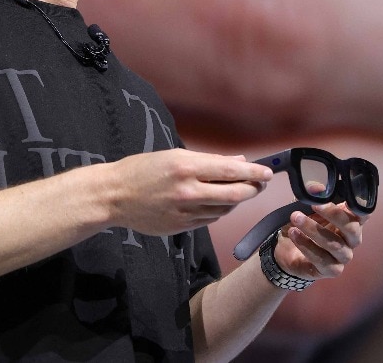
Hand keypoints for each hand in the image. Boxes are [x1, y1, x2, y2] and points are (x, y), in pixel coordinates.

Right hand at [107, 150, 271, 235]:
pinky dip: (218, 210)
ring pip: (225, 209)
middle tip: (258, 184)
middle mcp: (188, 191)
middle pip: (235, 195)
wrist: (114, 196)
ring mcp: (185, 212)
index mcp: (186, 168)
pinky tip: (215, 202)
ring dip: (235, 200)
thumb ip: (208, 160)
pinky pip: (210, 219)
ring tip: (236, 190)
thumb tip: (239, 163)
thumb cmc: (142, 169)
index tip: (268, 173)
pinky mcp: (181, 227)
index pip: (232, 171)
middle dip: (252, 189)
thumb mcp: (174, 156)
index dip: (254, 173)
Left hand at [276, 203, 365, 280]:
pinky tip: (294, 234)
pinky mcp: (332, 270)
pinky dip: (306, 245)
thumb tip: (315, 187)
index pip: (363, 213)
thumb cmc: (305, 226)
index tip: (345, 195)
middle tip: (315, 204)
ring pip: (334, 244)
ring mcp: (343, 256)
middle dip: (333, 214)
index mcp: (351, 221)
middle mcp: (352, 240)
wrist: (288, 252)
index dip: (357, 205)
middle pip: (352, 228)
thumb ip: (314, 198)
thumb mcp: (307, 209)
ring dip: (313, 229)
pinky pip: (322, 259)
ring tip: (295, 218)